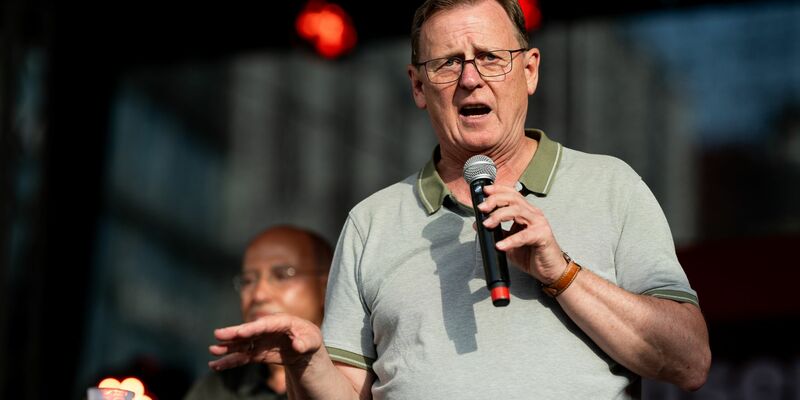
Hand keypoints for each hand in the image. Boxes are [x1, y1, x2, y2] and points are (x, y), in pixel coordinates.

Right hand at [208, 313, 322, 370]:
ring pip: (241, 344)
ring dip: (227, 348)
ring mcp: (260, 341)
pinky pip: (241, 357)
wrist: (305, 347)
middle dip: (234, 333)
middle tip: (218, 334)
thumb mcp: (313, 340)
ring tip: (213, 350)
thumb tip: (298, 345)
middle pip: (248, 331)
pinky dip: (229, 362)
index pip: (265, 324)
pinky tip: (216, 365)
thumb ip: (305, 342)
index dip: (253, 328)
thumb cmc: (309, 339)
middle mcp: (266, 330)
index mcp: (281, 322)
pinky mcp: (256, 353)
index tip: (241, 332)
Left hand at [477, 183, 566, 283]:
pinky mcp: (542, 236)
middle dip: (495, 200)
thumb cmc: (532, 254)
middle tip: (482, 208)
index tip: (485, 190)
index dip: (498, 190)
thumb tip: (479, 224)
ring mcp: (539, 223)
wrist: (550, 270)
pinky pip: (524, 236)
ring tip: (487, 224)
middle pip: (513, 199)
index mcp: (526, 212)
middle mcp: (533, 214)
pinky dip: (511, 240)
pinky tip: (501, 245)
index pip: (512, 194)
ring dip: (499, 216)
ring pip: (518, 211)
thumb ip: (497, 231)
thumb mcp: (509, 241)